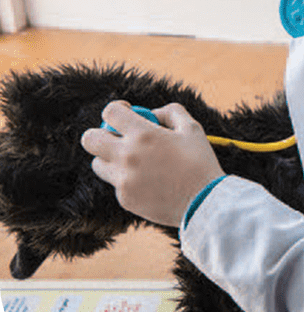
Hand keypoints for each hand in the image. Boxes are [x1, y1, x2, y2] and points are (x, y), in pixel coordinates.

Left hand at [81, 101, 224, 226]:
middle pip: (90, 139)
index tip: (125, 111)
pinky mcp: (124, 198)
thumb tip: (152, 114)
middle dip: (100, 133)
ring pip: (97, 163)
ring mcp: (123, 179)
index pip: (111, 113)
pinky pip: (116, 183)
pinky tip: (149, 181)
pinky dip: (127, 178)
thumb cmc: (200, 162)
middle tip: (117, 136)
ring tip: (133, 160)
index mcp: (144, 134)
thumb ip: (170, 112)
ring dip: (110, 157)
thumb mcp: (192, 128)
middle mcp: (127, 156)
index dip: (116, 108)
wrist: (205, 202)